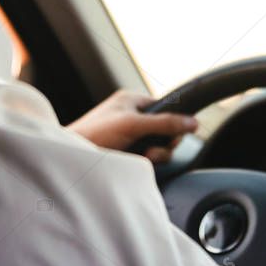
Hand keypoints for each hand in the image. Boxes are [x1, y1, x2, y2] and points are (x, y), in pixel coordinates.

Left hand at [68, 90, 198, 162]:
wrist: (72, 161)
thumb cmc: (94, 135)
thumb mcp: (133, 124)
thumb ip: (165, 123)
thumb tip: (193, 122)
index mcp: (131, 102)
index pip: (165, 107)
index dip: (173, 121)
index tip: (174, 134)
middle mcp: (131, 118)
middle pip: (165, 130)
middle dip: (164, 142)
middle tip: (154, 149)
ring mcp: (129, 138)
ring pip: (158, 146)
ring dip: (157, 154)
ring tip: (144, 157)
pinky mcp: (127, 156)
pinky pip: (148, 159)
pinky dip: (148, 163)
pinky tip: (139, 164)